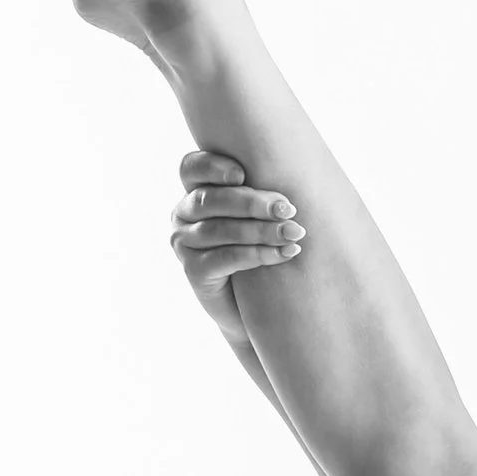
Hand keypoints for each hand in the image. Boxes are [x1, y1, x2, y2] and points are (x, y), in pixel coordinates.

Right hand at [169, 147, 305, 342]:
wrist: (250, 308)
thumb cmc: (258, 254)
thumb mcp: (257, 218)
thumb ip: (260, 197)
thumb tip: (289, 190)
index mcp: (194, 191)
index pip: (191, 168)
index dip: (212, 167)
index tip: (242, 174)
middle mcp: (183, 214)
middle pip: (212, 200)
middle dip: (253, 203)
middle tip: (288, 209)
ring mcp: (184, 244)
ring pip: (221, 230)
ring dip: (262, 231)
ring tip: (294, 233)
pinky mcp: (193, 271)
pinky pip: (226, 258)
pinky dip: (258, 254)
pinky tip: (284, 253)